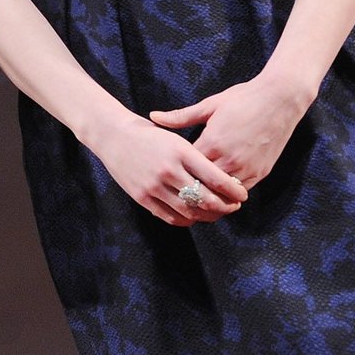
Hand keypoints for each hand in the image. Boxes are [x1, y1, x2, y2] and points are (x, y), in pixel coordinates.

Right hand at [88, 113, 248, 225]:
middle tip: (233, 206)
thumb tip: (224, 179)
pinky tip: (194, 215)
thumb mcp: (175, 137)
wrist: (112, 135)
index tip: (242, 195)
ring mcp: (153, 185)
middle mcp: (168, 169)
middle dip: (225, 207)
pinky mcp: (142, 197)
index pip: (216, 178)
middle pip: (206, 199)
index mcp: (181, 150)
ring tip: (216, 212)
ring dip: (208, 216)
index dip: (234, 191)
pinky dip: (187, 220)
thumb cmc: (149, 134)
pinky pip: (171, 217)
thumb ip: (197, 157)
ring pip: (190, 211)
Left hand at [150, 72, 313, 191]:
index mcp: (213, 143)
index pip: (187, 169)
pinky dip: (229, 194)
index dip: (176, 173)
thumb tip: (153, 117)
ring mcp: (247, 168)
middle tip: (177, 192)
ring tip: (196, 196)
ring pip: (222, 195)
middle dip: (190, 189)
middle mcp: (230, 160)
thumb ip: (180, 117)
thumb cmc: (243, 99)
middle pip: (203, 186)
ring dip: (210, 196)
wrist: (281, 99)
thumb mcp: (210, 105)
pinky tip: (218, 192)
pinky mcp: (261, 173)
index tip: (166, 174)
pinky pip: (240, 192)